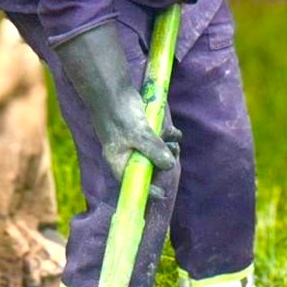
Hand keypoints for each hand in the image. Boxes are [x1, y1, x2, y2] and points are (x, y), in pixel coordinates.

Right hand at [53, 21, 181, 191]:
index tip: (162, 194)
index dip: (147, 190)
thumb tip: (170, 165)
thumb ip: (154, 150)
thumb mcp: (138, 134)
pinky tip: (174, 132)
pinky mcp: (142, 131)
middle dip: (163, 163)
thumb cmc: (120, 115)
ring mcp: (135, 143)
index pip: (133, 182)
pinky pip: (157, 140)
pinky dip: (167, 137)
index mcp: (119, 161)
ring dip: (168, 149)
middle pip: (148, 168)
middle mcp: (127, 155)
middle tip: (174, 153)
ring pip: (155, 154)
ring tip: (174, 140)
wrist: (112, 91)